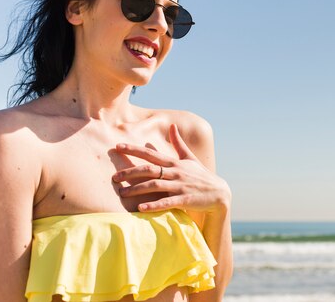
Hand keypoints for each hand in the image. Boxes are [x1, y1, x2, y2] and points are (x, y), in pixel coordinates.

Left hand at [112, 124, 230, 212]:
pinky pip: (166, 202)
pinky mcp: (185, 199)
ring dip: (137, 189)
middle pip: (148, 169)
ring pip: (155, 185)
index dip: (133, 149)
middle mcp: (175, 172)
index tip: (117, 146)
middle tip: (114, 177)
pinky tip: (141, 208)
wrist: (220, 194)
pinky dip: (153, 205)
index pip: (150, 153)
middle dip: (130, 172)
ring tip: (122, 194)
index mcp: (174, 162)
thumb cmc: (201, 176)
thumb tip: (172, 125)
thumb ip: (178, 143)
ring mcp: (180, 185)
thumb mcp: (190, 158)